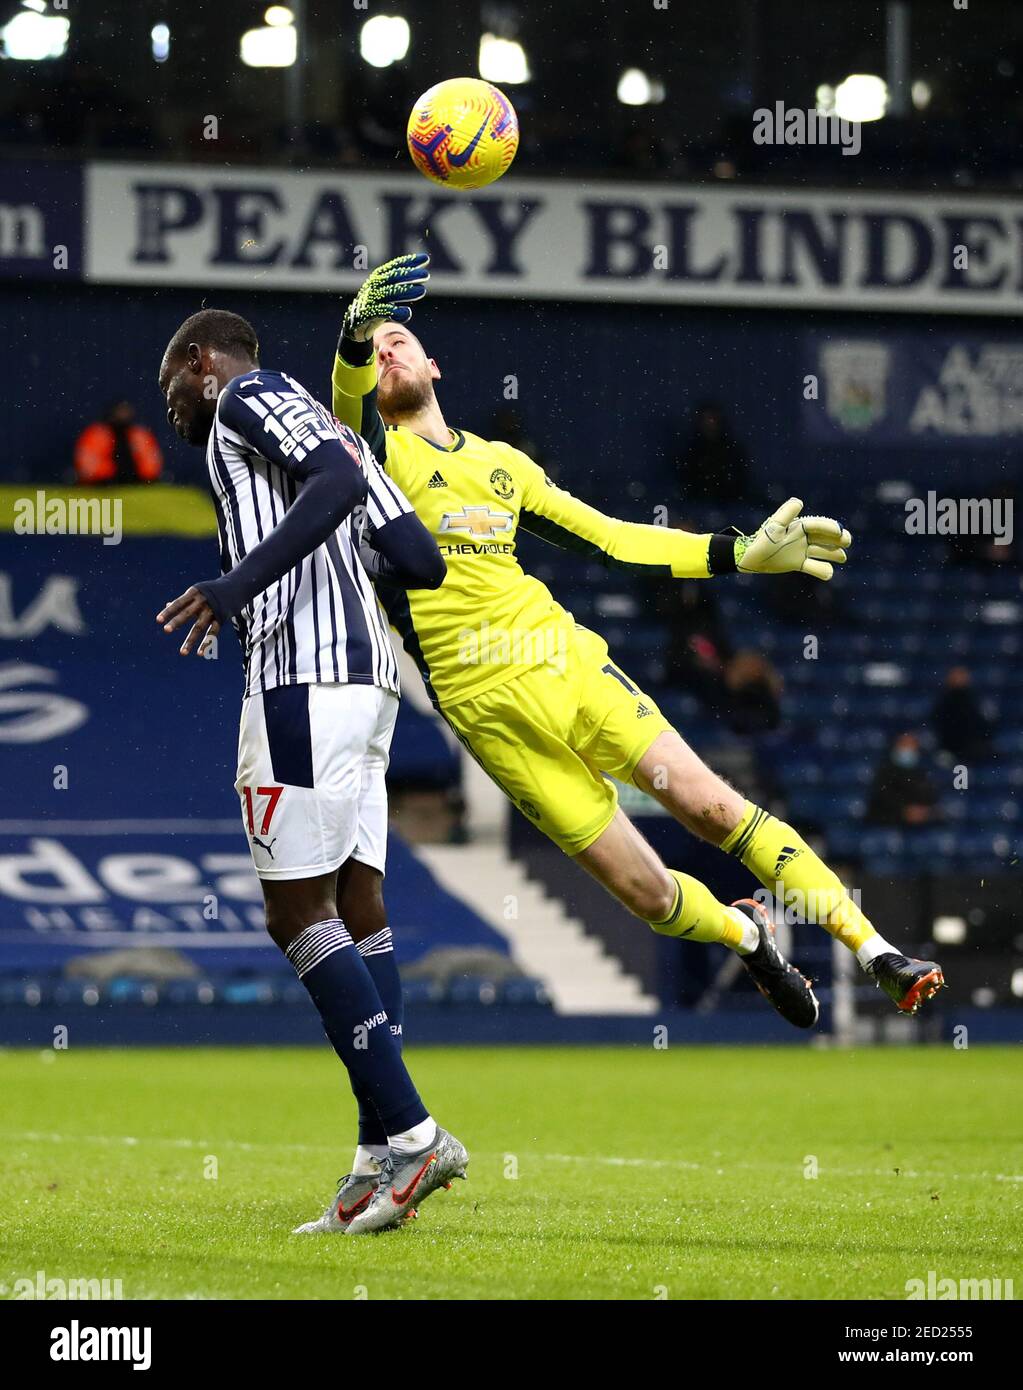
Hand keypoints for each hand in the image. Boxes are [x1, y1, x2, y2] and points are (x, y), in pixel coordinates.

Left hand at [157, 585, 220, 656]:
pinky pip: (213, 633)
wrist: (235, 587)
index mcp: (194, 593)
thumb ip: (184, 600)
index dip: (168, 611)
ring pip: (199, 627)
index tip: (158, 620)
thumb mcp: (197, 592)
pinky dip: (206, 643)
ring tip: (182, 653)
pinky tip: (199, 653)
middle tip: (166, 630)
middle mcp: (203, 601)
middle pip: (188, 613)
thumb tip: (167, 605)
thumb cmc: (211, 591)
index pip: (179, 603)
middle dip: (177, 621)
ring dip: (191, 640)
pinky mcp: (221, 619)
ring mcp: (212, 610)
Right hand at [343, 253, 430, 342]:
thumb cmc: (376, 305)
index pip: (395, 266)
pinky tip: (407, 313)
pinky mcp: (367, 313)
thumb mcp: (387, 292)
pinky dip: (395, 312)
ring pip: (389, 293)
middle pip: (393, 278)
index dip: (409, 261)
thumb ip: (401, 284)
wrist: (355, 323)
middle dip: (409, 275)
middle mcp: (374, 285)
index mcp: (379, 277)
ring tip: (422, 290)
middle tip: (426, 275)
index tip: (425, 259)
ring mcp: (370, 299)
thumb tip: (423, 274)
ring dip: (406, 291)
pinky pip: (382, 311)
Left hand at [735, 498, 851, 580]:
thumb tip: (800, 502)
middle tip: (847, 541)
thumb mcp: (774, 527)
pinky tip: (828, 573)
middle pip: (825, 537)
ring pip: (822, 552)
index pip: (818, 525)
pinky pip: (814, 566)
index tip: (840, 531)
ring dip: (834, 553)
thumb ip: (786, 514)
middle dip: (837, 539)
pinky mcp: (798, 563)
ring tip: (843, 557)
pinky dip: (822, 570)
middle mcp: (802, 537)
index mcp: (798, 526)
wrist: (750, 558)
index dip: (829, 527)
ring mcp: (801, 551)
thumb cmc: (762, 540)